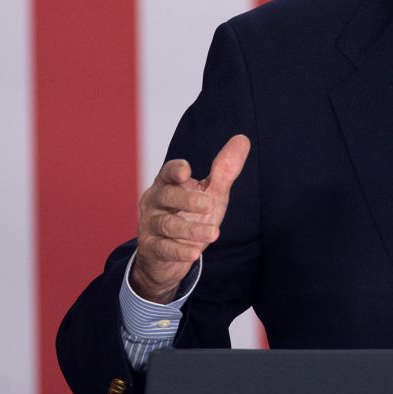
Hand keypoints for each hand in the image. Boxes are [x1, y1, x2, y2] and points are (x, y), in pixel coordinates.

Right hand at [130, 135, 249, 302]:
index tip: (185, 171)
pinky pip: (164, 249)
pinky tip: (193, 254)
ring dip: (190, 229)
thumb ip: (224, 170)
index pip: (168, 172)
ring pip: (167, 224)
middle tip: (208, 203)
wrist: (169, 254)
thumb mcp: (211, 193)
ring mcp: (151, 225)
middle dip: (186, 199)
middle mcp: (155, 201)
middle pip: (166, 195)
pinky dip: (179, 251)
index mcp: (168, 183)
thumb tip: (242, 139)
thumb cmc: (191, 215)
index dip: (175, 170)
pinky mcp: (152, 248)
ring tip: (214, 233)